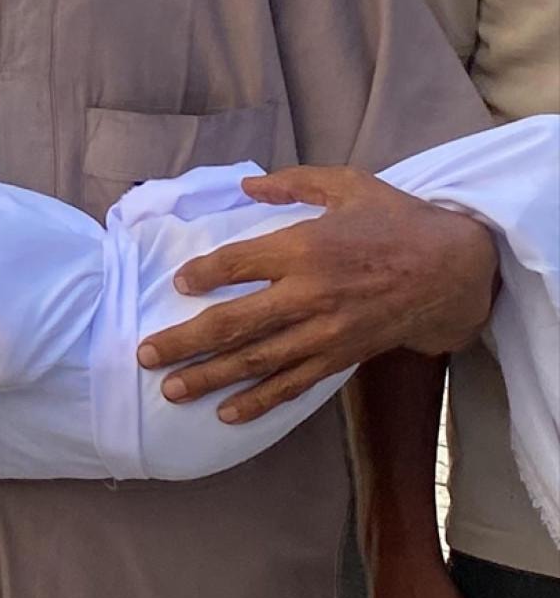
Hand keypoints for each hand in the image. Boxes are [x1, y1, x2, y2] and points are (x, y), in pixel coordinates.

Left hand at [136, 166, 496, 422]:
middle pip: (235, 323)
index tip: (177, 282)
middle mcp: (309, 294)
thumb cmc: (396, 221)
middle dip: (185, 342)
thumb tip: (248, 187)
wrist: (452, 272)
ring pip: (257, 362)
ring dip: (210, 378)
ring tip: (171, 390)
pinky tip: (228, 414)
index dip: (203, 274)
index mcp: (306, 247)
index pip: (238, 263)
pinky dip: (259, 402)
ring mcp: (324, 333)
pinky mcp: (340, 359)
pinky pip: (293, 385)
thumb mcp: (347, 184)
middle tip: (146, 355)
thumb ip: (294, 184)